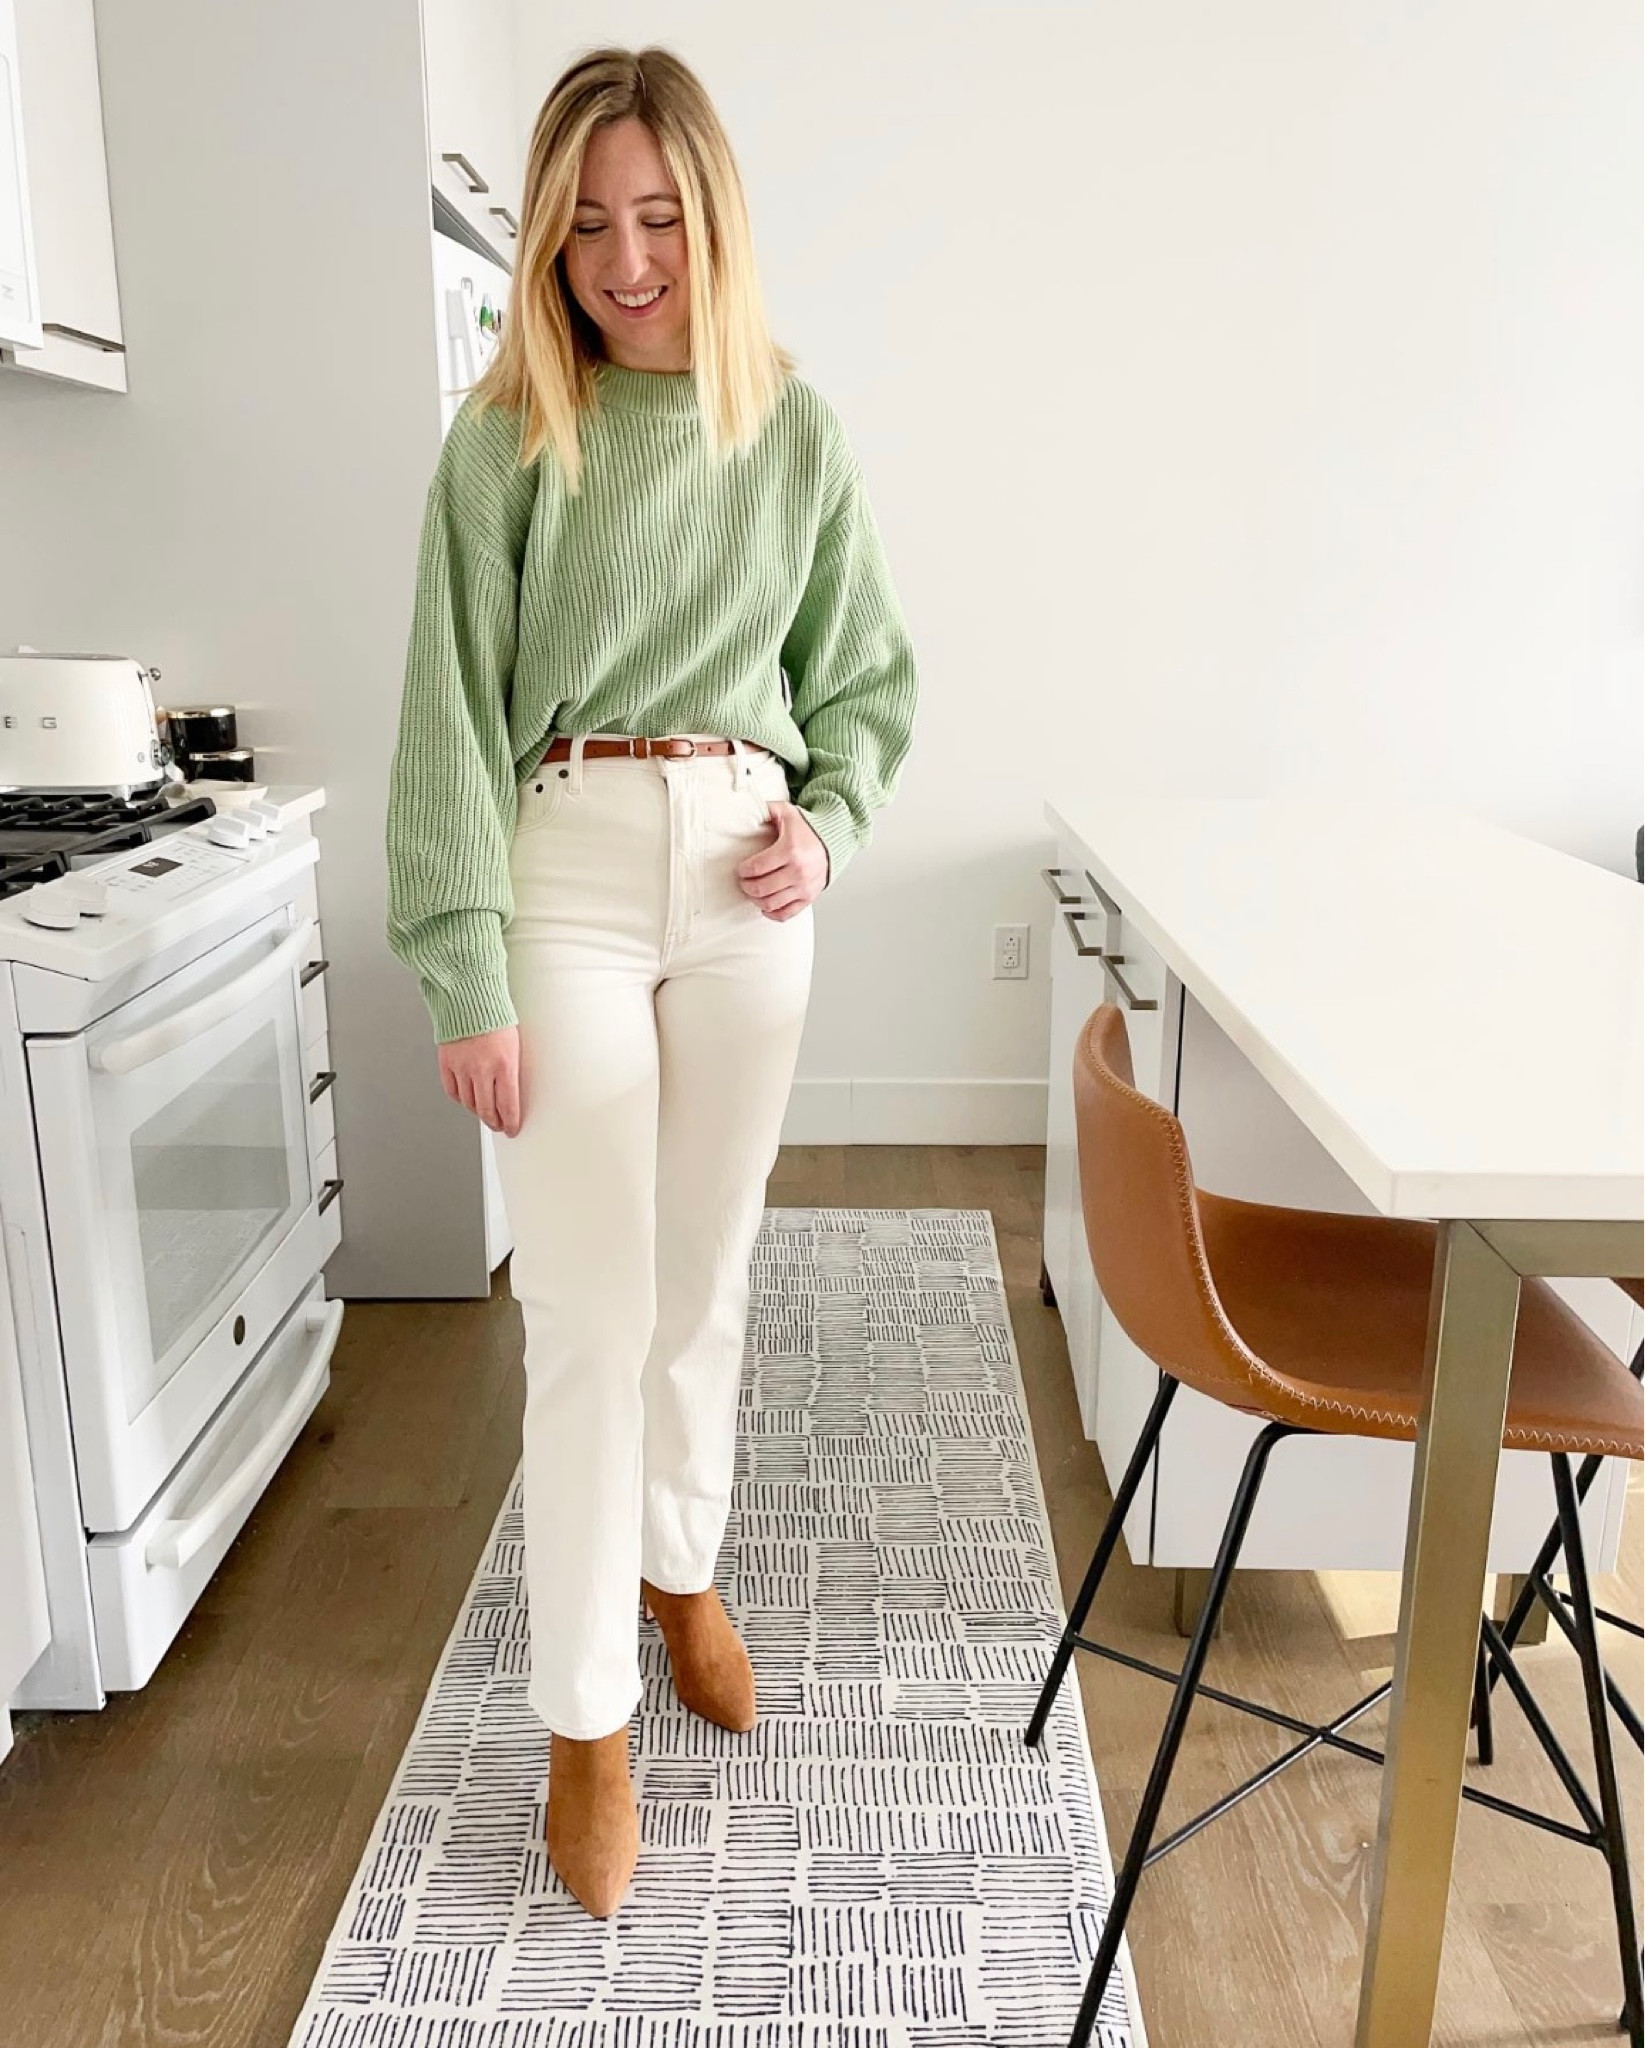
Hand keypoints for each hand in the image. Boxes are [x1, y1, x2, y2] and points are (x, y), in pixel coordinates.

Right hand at [437, 1023, 522, 1136]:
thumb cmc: (496, 1017)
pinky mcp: (447, 1063)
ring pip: (469, 1103)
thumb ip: (511, 1071)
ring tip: (484, 1111)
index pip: (508, 1106)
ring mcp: (462, 1067)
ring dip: (477, 1111)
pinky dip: (459, 1098)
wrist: (470, 998)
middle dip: (494, 1122)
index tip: (512, 1129)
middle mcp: (482, 1069)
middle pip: (487, 1110)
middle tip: (498, 1125)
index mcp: (504, 1065)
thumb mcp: (515, 1045)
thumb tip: (512, 1095)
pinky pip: (452, 1091)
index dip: (511, 1123)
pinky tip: (466, 1098)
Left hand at [737, 802, 827, 918]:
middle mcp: (798, 871)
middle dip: (746, 886)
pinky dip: (772, 913)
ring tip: (753, 892)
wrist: (834, 841)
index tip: (741, 869)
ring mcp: (804, 887)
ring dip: (756, 900)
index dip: (743, 871)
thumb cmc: (808, 829)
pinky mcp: (809, 897)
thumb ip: (766, 808)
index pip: (757, 867)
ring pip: (771, 903)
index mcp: (790, 850)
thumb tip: (746, 807)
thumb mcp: (787, 813)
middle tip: (744, 881)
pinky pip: (786, 914)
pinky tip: (765, 906)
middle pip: (761, 888)